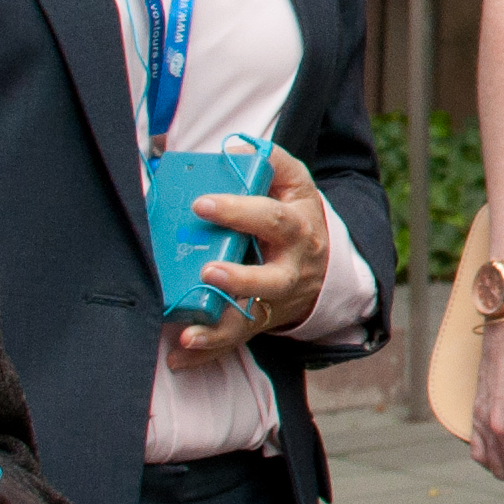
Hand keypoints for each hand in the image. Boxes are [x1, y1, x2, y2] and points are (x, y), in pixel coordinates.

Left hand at [172, 146, 327, 363]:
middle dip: (240, 279)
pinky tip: (179, 356)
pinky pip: (234, 341)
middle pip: (272, 280)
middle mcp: (291, 269)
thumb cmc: (296, 216)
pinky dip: (206, 352)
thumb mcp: (296, 184)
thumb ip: (272, 162)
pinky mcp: (261, 322)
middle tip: (206, 271)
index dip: (240, 212)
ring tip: (188, 332)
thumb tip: (237, 148)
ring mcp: (276, 301)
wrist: (324, 265)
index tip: (202, 204)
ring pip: (252, 320)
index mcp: (298, 229)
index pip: (272, 219)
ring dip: (220, 329)